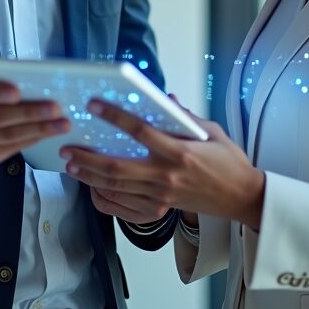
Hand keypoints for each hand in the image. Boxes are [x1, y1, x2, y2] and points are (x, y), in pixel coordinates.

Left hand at [61, 98, 265, 229]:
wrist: (240, 197)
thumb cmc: (228, 162)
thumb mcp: (212, 131)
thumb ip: (185, 116)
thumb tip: (164, 99)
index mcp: (181, 152)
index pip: (141, 131)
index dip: (115, 116)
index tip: (95, 105)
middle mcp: (167, 175)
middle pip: (118, 167)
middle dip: (88, 157)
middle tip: (68, 147)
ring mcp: (161, 195)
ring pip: (116, 187)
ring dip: (90, 176)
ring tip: (71, 165)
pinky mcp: (160, 209)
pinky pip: (124, 207)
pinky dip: (104, 198)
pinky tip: (91, 188)